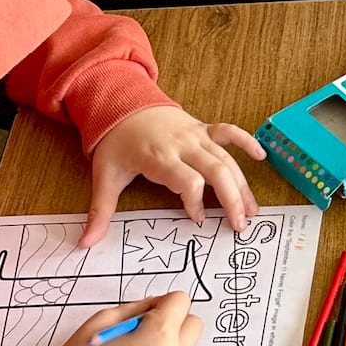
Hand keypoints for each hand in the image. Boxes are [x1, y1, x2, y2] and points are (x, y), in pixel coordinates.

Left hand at [81, 105, 265, 245]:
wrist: (120, 101)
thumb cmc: (115, 142)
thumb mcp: (104, 176)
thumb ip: (100, 211)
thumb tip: (84, 243)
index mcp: (159, 157)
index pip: (187, 181)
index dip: (195, 202)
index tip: (196, 220)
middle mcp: (182, 145)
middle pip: (216, 171)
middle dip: (231, 199)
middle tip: (240, 227)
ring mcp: (195, 135)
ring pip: (226, 159)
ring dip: (242, 185)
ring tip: (252, 211)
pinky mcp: (202, 128)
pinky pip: (229, 132)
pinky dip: (246, 142)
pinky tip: (261, 157)